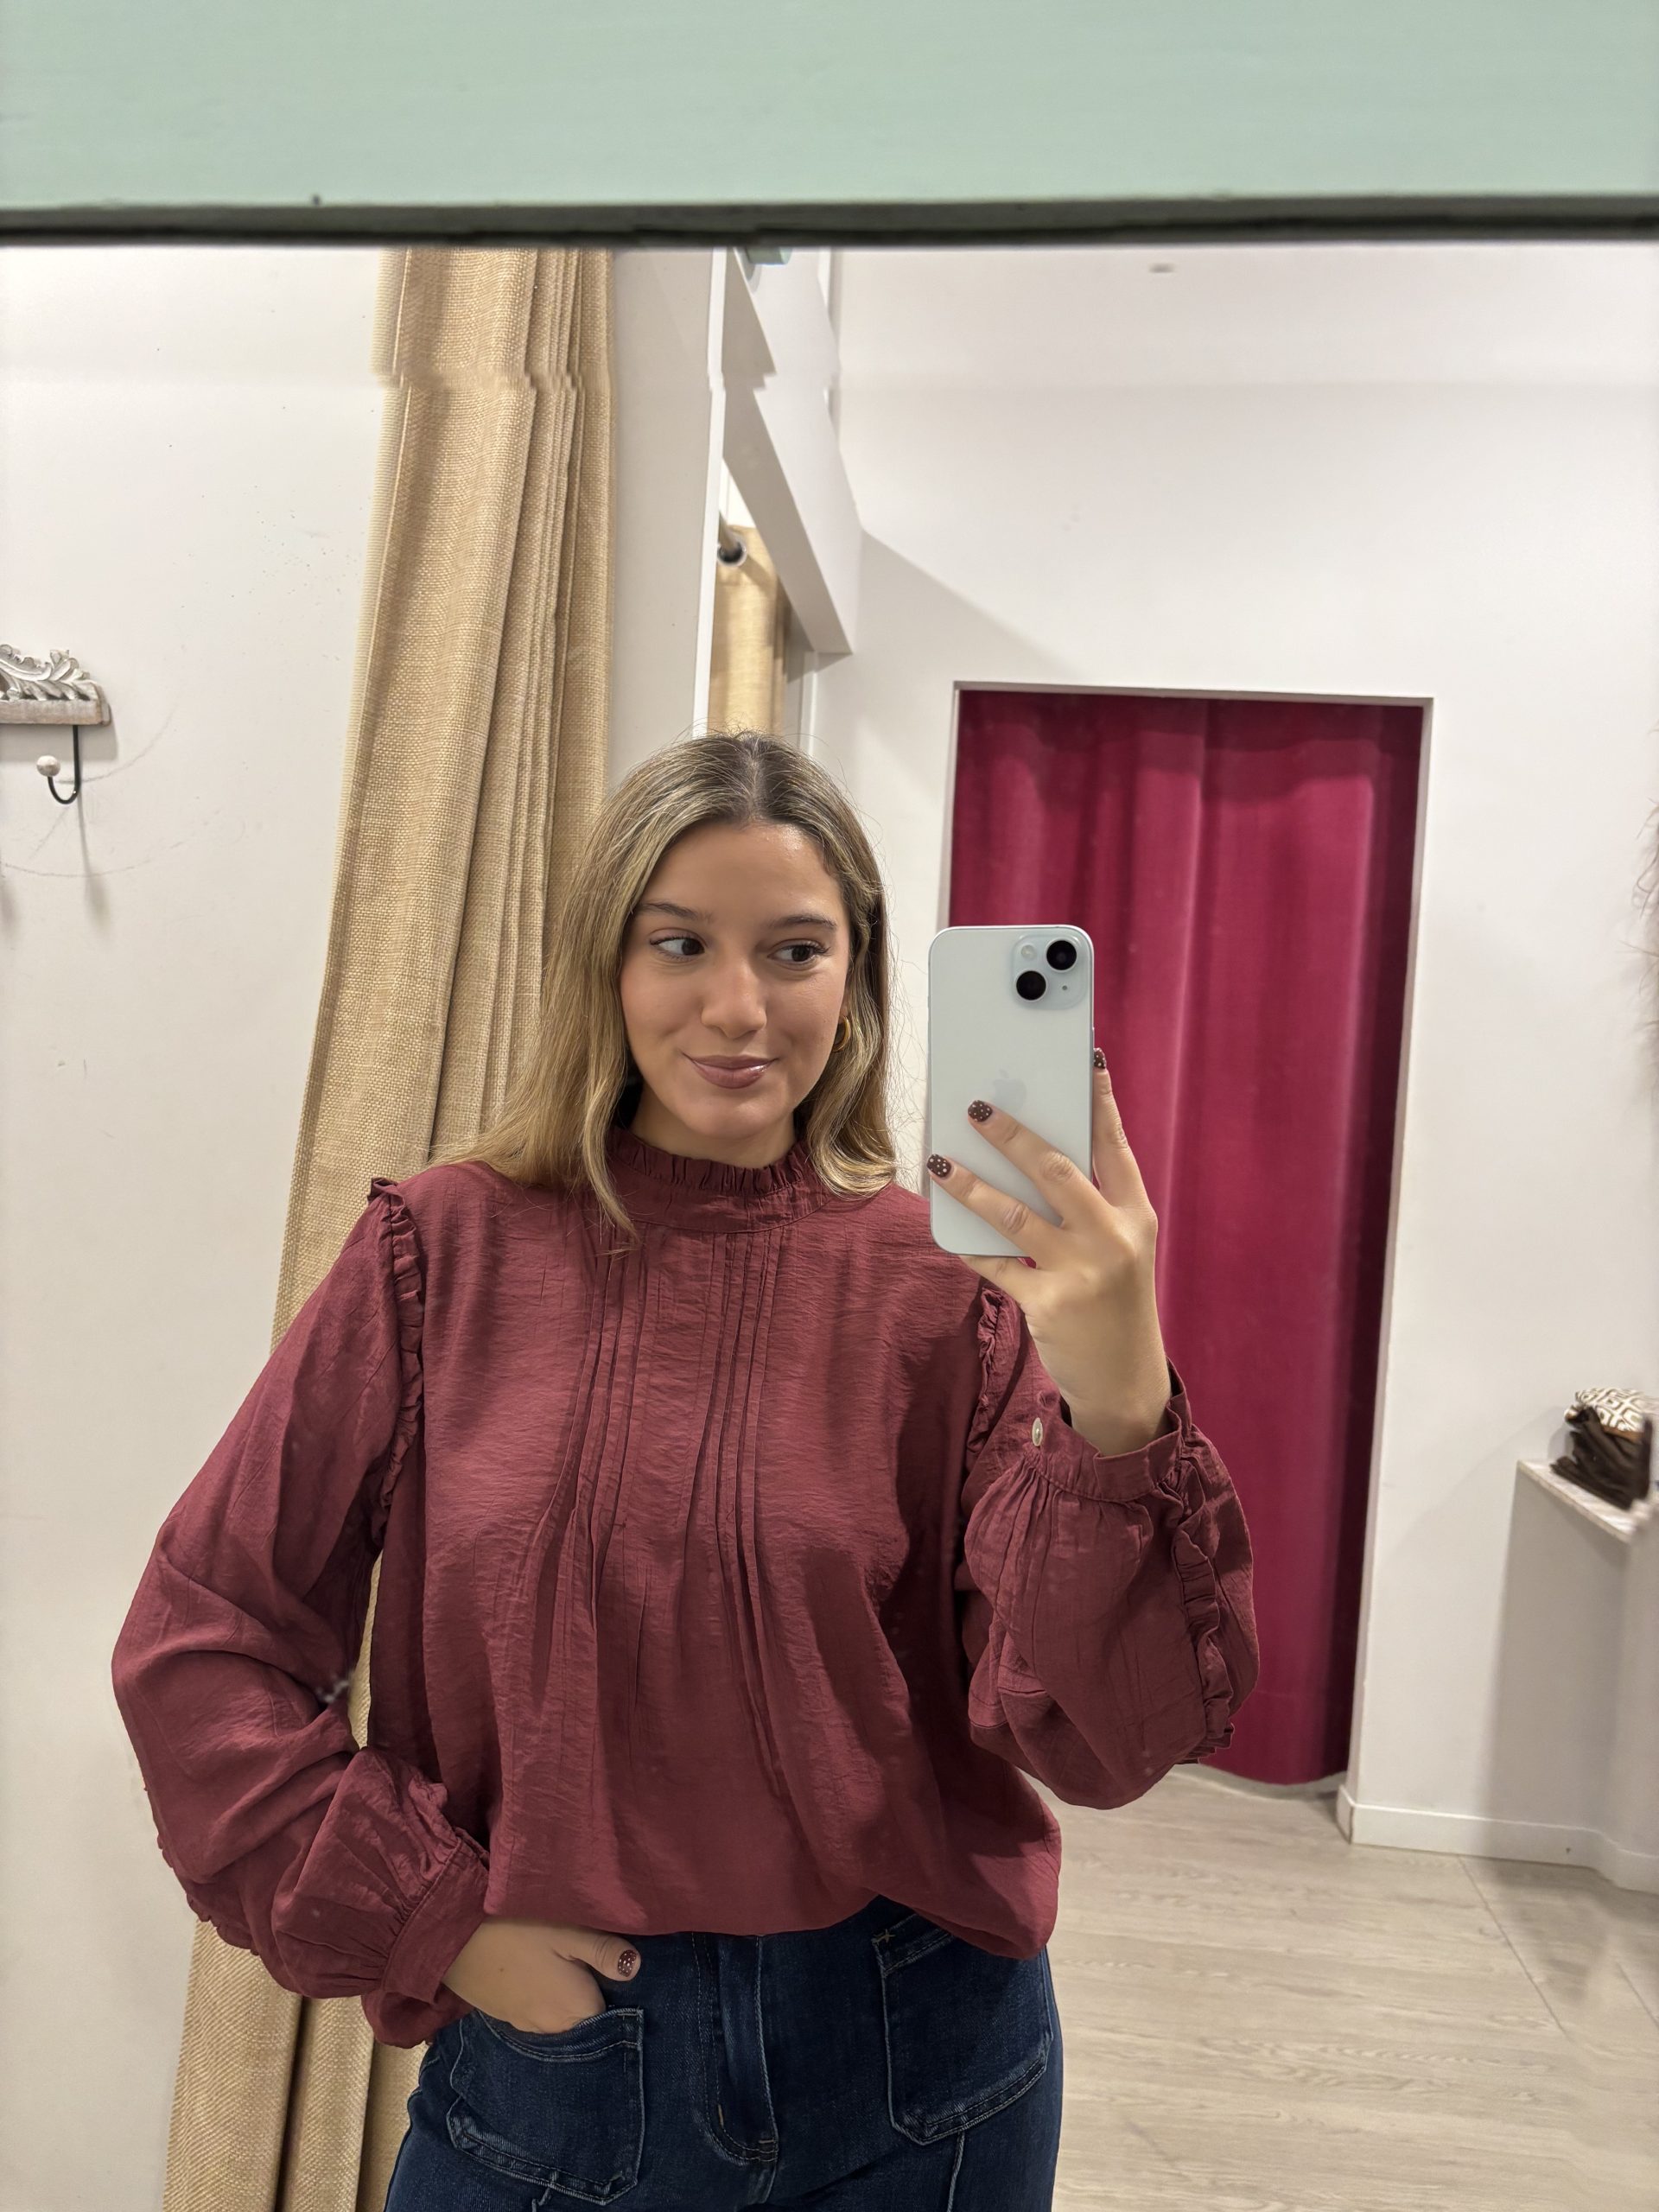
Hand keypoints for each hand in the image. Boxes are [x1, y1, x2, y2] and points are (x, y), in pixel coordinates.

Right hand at [441, 1917, 641, 2034]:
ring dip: (563, 1997)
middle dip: (589, 1994)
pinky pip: (535, 2013)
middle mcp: (553, 2028)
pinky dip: (540, 1997)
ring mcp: (525, 2025)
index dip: (614, 1989)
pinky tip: (535, 1972)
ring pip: (558, 2016)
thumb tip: (638, 1967)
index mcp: (576, 2010)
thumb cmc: (516, 1930)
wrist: (452, 1939)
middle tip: (585, 1960)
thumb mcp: (567, 1931)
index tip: (611, 1967)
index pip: (610, 2011)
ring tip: (560, 1965)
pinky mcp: (503, 2016)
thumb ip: (604, 1950)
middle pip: (583, 2017)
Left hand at [926, 1050, 1172, 1455]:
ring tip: (942, 1162)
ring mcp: (1081, 1271)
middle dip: (1013, 1133)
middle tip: (977, 1107)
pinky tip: (947, 1228)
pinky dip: (969, 1245)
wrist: (1125, 1378)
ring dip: (972, 1184)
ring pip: (1014, 1213)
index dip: (1099, 1101)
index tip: (1085, 1060)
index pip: (1114, 1145)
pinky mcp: (1048, 1303)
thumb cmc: (1116, 1300)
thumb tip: (1034, 1155)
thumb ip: (1091, 1203)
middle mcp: (1112, 1237)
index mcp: (1134, 1214)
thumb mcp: (1122, 1247)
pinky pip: (996, 1264)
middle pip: (1056, 1168)